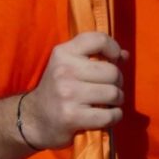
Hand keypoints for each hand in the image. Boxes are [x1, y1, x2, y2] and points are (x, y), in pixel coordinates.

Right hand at [19, 32, 126, 149]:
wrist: (34, 119)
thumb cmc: (58, 89)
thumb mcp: (70, 65)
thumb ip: (97, 56)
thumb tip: (125, 55)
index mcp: (63, 53)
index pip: (99, 40)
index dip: (114, 49)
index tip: (115, 60)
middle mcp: (64, 70)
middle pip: (112, 71)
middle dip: (118, 82)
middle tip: (111, 88)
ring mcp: (67, 93)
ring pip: (113, 93)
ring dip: (117, 100)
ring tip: (109, 102)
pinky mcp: (72, 116)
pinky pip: (109, 115)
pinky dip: (114, 117)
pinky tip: (107, 116)